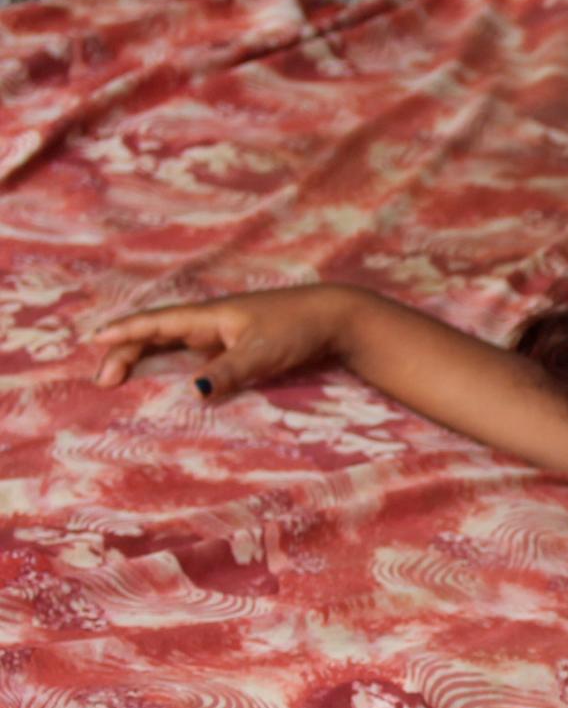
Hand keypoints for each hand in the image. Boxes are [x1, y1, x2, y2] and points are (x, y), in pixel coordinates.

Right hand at [91, 284, 369, 398]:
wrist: (335, 318)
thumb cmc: (298, 329)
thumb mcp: (263, 352)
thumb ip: (229, 371)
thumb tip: (194, 391)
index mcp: (208, 316)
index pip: (155, 323)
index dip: (123, 332)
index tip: (93, 339)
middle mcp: (210, 322)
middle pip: (156, 334)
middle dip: (126, 351)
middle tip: (102, 379)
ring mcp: (223, 334)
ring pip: (172, 344)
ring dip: (145, 357)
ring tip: (118, 376)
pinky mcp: (237, 346)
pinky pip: (194, 355)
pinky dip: (173, 365)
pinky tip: (167, 380)